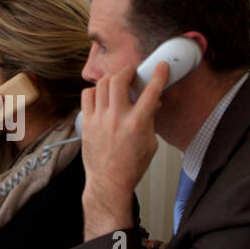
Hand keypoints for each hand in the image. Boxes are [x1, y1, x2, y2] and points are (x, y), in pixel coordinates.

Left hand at [78, 62, 168, 237]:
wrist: (109, 182)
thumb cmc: (131, 166)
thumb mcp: (150, 143)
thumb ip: (151, 120)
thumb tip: (153, 103)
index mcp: (137, 124)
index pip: (151, 92)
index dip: (159, 75)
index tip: (162, 66)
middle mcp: (117, 118)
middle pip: (119, 80)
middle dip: (127, 71)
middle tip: (131, 73)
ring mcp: (99, 120)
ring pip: (102, 84)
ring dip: (112, 79)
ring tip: (117, 83)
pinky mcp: (87, 123)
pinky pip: (88, 95)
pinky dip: (95, 90)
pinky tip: (101, 96)